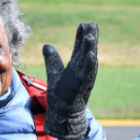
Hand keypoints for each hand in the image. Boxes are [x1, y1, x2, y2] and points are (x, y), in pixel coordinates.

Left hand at [42, 22, 98, 139]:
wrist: (64, 115)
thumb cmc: (62, 95)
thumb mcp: (55, 74)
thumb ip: (52, 60)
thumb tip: (47, 45)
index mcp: (76, 67)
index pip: (80, 49)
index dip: (82, 37)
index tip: (85, 23)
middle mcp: (82, 71)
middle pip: (87, 52)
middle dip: (90, 39)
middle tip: (92, 24)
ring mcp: (84, 80)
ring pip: (89, 62)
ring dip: (90, 49)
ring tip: (91, 36)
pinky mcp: (82, 89)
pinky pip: (88, 76)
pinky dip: (90, 65)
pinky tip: (91, 55)